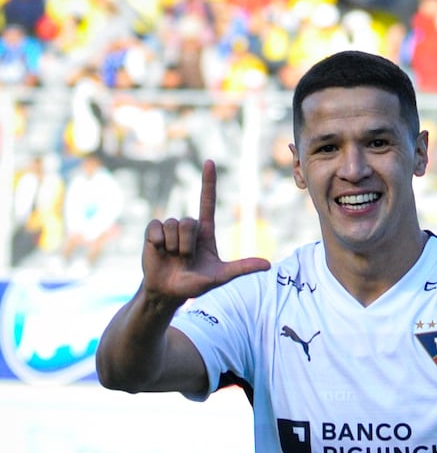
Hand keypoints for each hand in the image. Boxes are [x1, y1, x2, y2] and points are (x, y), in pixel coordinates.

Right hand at [142, 159, 270, 302]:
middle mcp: (188, 226)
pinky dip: (158, 243)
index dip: (208, 182)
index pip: (207, 202)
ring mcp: (170, 228)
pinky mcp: (152, 232)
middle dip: (187, 245)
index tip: (210, 161)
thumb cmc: (196, 283)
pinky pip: (156, 228)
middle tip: (185, 258)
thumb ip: (242, 268)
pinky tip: (158, 251)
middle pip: (189, 222)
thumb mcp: (221, 276)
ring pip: (173, 225)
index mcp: (205, 231)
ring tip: (173, 257)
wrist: (169, 292)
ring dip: (173, 247)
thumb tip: (268, 265)